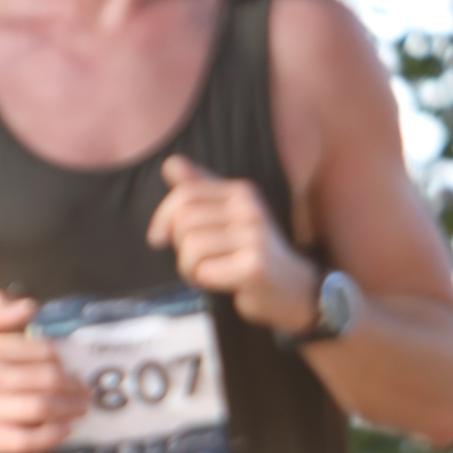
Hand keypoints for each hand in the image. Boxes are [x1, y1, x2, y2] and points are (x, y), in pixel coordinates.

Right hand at [0, 291, 88, 452]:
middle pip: (48, 380)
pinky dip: (54, 434)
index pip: (44, 351)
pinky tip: (66, 428)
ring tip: (81, 407)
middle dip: (74, 386)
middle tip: (85, 390)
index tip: (73, 366)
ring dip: (70, 407)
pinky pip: (30, 439)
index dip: (64, 359)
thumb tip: (29, 306)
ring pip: (43, 407)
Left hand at [146, 155, 322, 335]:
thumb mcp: (229, 215)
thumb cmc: (253, 252)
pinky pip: (205, 270)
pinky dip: (203, 281)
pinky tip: (219, 283)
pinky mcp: (253, 266)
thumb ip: (200, 189)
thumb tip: (169, 164)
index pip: (186, 193)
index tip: (158, 237)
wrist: (294, 288)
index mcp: (241, 192)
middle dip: (178, 246)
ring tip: (203, 273)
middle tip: (192, 262)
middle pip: (184, 220)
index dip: (162, 216)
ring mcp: (254, 237)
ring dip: (188, 268)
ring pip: (191, 247)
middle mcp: (249, 209)